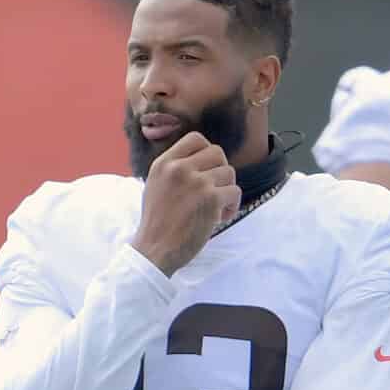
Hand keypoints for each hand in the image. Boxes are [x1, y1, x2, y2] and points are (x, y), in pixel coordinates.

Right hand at [128, 132, 238, 275]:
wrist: (153, 250)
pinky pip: (235, 192)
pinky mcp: (211, 199)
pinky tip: (220, 218)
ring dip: (227, 190)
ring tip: (215, 208)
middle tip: (215, 189)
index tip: (207, 169)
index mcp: (164, 163)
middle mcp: (179, 168)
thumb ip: (174, 170)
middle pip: (217, 153)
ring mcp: (197, 183)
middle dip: (220, 171)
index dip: (207, 152)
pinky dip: (232, 206)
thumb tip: (202, 160)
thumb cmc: (157, 223)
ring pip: (229, 173)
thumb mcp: (156, 186)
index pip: (195, 139)